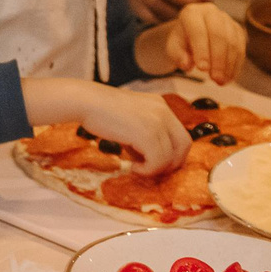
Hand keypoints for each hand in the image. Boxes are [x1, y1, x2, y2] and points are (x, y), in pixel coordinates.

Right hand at [74, 85, 192, 175]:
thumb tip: (149, 159)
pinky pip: (158, 161)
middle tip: (153, 169)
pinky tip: (132, 167)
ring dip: (155, 168)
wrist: (86, 102)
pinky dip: (147, 170)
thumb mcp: (130, 119)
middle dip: (172, 163)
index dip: (173, 153)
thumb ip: (144, 134)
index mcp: (160, 105)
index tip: (158, 163)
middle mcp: (164, 111)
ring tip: (137, 167)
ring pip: (170, 157)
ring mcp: (157, 122)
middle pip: (184, 145)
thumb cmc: (101, 111)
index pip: (180, 134)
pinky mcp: (148, 134)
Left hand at [160, 2, 245, 82]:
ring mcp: (227, 20)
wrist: (191, 34)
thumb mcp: (174, 48)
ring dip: (229, 65)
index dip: (202, 51)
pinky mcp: (238, 30)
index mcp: (191, 13)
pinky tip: (229, 77)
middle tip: (215, 79)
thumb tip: (186, 65)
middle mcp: (211, 12)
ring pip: (232, 42)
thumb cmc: (182, 41)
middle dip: (218, 60)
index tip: (202, 69)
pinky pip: (241, 48)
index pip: (198, 31)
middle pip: (219, 35)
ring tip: (221, 81)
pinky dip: (236, 65)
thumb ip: (178, 55)